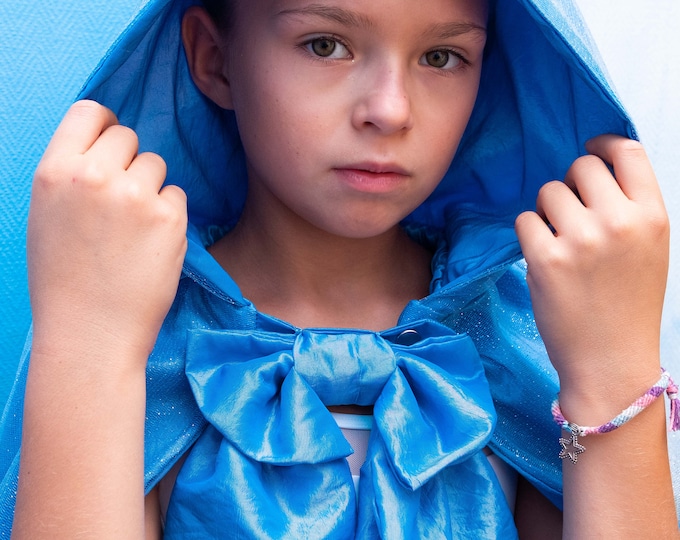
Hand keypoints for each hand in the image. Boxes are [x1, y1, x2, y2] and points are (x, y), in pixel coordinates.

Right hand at [28, 100, 187, 360]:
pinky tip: (151, 244)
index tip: (111, 143)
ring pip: (157, 165)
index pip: (89, 112)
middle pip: (128, 136)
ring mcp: (136, 195)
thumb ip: (72, 176)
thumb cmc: (63, 281)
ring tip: (133, 229)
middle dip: (129, 161)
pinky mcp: (170, 217)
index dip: (104, 125)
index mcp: (55, 171)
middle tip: (122, 199)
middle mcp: (95, 175)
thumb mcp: (47, 216)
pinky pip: (177, 196)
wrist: (90, 333)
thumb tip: (103, 148)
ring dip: (151, 187)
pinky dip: (169, 215)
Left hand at [515, 135, 668, 412]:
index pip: (627, 151)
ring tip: (559, 242)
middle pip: (581, 166)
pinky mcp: (547, 258)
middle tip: (571, 216)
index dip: (603, 144)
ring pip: (548, 191)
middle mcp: (620, 221)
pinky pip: (524, 220)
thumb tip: (595, 165)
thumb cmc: (628, 305)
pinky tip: (543, 256)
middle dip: (571, 185)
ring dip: (547, 211)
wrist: (611, 361)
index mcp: (652, 216)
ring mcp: (582, 239)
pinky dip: (529, 234)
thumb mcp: (649, 249)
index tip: (590, 150)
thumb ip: (629, 207)